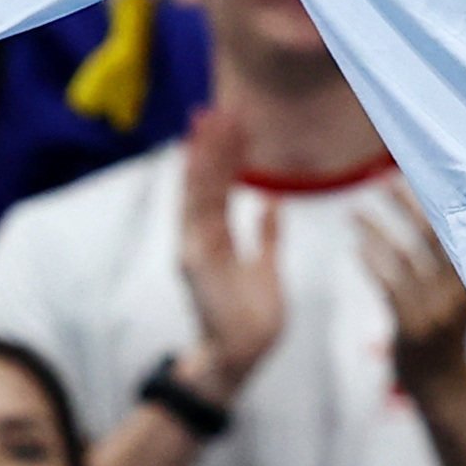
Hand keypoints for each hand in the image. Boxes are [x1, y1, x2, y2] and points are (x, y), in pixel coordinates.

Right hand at [174, 105, 286, 396]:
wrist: (240, 357)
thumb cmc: (252, 320)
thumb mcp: (266, 269)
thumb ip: (265, 236)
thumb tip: (271, 204)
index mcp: (214, 238)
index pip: (219, 188)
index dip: (225, 155)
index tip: (234, 124)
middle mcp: (198, 236)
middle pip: (205, 181)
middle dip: (212, 145)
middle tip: (218, 108)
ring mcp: (194, 245)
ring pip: (199, 189)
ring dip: (205, 154)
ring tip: (212, 119)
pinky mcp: (195, 257)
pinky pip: (198, 212)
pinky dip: (198, 181)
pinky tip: (201, 156)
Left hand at [355, 182, 465, 390]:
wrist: (443, 387)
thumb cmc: (450, 333)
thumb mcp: (465, 298)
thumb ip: (459, 262)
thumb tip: (445, 212)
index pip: (461, 232)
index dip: (441, 201)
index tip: (425, 170)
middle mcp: (461, 292)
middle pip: (432, 236)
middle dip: (408, 206)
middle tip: (385, 178)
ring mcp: (436, 310)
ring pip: (402, 257)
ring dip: (375, 231)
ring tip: (353, 212)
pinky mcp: (412, 325)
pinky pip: (388, 284)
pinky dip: (371, 262)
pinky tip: (355, 246)